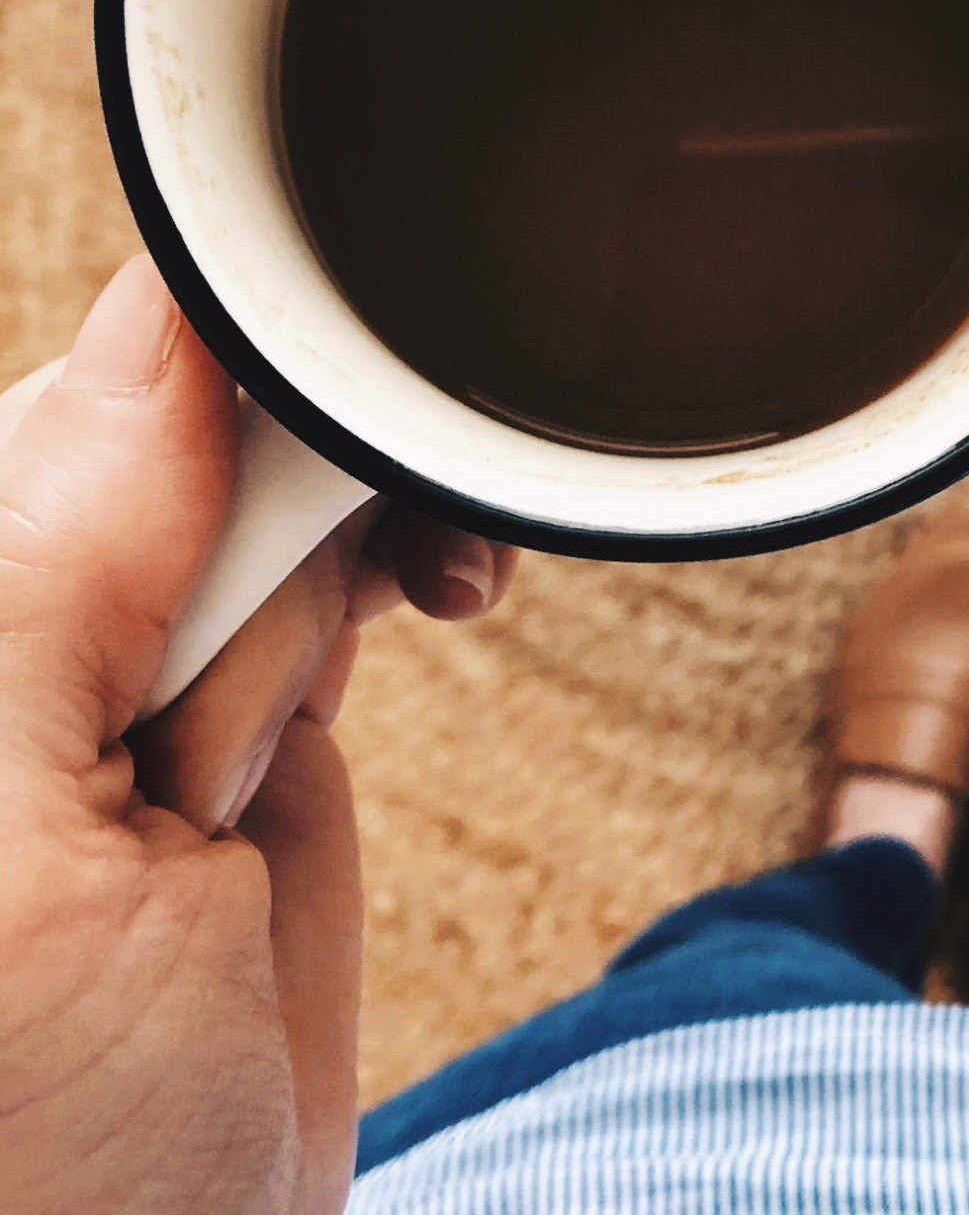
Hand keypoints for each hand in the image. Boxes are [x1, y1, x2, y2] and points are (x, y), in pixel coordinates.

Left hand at [0, 257, 515, 1213]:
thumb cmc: (37, 1157)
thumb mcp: (13, 874)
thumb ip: (46, 581)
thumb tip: (150, 322)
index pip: (71, 410)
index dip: (203, 389)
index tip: (311, 426)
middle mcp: (21, 635)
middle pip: (184, 424)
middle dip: (281, 504)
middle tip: (287, 662)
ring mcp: (130, 666)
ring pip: (278, 482)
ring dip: (356, 542)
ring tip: (352, 676)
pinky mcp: (243, 703)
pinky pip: (335, 557)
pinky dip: (403, 553)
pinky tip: (441, 593)